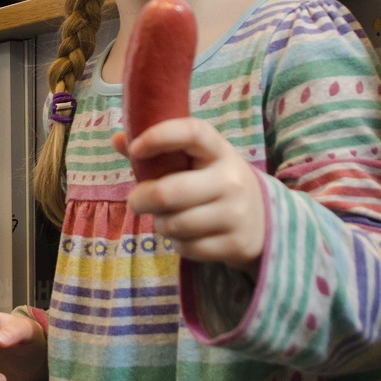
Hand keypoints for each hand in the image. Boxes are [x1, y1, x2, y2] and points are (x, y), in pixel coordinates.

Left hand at [115, 118, 264, 276]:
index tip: (135, 149)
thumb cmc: (214, 182)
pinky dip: (178, 244)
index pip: (192, 133)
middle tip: (135, 201)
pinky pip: (187, 248)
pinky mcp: (235, 244)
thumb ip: (159, 151)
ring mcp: (236, 214)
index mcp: (220, 151)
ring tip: (168, 218)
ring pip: (174, 224)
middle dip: (141, 199)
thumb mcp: (197, 161)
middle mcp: (231, 180)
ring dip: (161, 224)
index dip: (159, 136)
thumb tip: (117, 140)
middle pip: (169, 192)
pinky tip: (188, 235)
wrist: (264, 220)